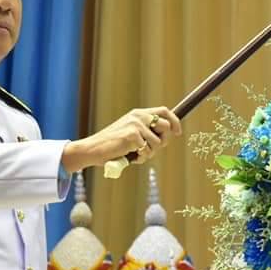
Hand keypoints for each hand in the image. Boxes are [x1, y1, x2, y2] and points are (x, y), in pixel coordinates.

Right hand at [62, 107, 181, 170]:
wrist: (93, 150)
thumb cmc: (112, 146)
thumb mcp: (131, 133)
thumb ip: (146, 131)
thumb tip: (168, 136)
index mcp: (138, 113)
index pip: (164, 111)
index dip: (175, 121)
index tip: (178, 132)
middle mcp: (138, 116)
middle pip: (166, 126)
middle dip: (163, 141)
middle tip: (150, 150)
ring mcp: (136, 125)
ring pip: (158, 143)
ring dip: (150, 153)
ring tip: (136, 155)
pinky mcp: (133, 135)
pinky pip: (148, 151)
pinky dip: (141, 158)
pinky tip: (130, 157)